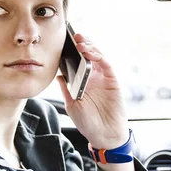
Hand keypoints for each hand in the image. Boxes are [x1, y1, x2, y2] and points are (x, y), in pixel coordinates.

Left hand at [56, 34, 128, 149]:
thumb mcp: (72, 105)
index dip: (69, 52)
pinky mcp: (112, 80)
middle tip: (72, 36)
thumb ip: (66, 89)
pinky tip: (89, 52)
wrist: (104, 135)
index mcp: (81, 82)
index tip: (61, 42)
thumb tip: (58, 76)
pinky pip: (105, 64)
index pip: (75, 62)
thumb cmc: (88, 122)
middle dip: (80, 44)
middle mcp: (92, 77)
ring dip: (89, 46)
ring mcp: (102, 78)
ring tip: (80, 42)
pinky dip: (98, 55)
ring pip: (96, 56)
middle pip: (86, 56)